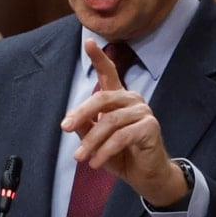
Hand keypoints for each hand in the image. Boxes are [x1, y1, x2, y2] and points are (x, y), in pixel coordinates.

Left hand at [60, 39, 186, 207]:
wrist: (146, 175)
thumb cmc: (121, 155)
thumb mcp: (96, 141)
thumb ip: (84, 127)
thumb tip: (71, 120)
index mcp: (119, 98)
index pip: (110, 72)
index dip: (99, 57)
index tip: (89, 41)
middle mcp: (132, 100)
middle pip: (102, 99)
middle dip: (80, 114)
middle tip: (64, 129)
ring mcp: (143, 112)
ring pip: (109, 122)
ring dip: (91, 142)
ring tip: (80, 158)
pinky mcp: (150, 127)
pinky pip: (121, 137)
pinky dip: (105, 151)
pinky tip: (96, 163)